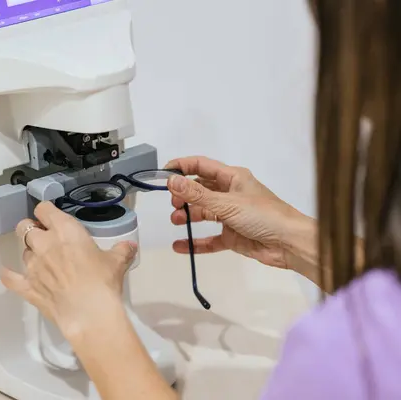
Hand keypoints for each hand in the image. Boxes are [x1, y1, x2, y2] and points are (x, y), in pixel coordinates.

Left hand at [0, 201, 137, 338]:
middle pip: (25, 227)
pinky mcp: (27, 286)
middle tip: (44, 238)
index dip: (45, 212)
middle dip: (32, 230)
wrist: (90, 313)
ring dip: (30, 253)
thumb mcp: (117, 262)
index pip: (44, 209)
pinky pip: (10, 277)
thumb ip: (121, 250)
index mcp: (64, 230)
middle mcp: (43, 243)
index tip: (51, 217)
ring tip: (42, 261)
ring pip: (23, 251)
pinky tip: (9, 273)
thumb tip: (129, 246)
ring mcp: (32, 265)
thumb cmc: (103, 281)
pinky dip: (9, 275)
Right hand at [165, 156, 314, 270]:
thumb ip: (197, 194)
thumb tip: (171, 181)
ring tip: (176, 220)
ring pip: (203, 212)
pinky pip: (209, 239)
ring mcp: (231, 216)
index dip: (181, 167)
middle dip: (183, 195)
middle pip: (200, 190)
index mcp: (232, 177)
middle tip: (173, 203)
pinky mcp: (232, 236)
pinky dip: (195, 242)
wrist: (290, 244)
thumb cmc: (263, 215)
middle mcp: (230, 194)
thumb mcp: (227, 203)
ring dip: (187, 215)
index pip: (201, 166)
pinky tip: (180, 246)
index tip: (162, 175)